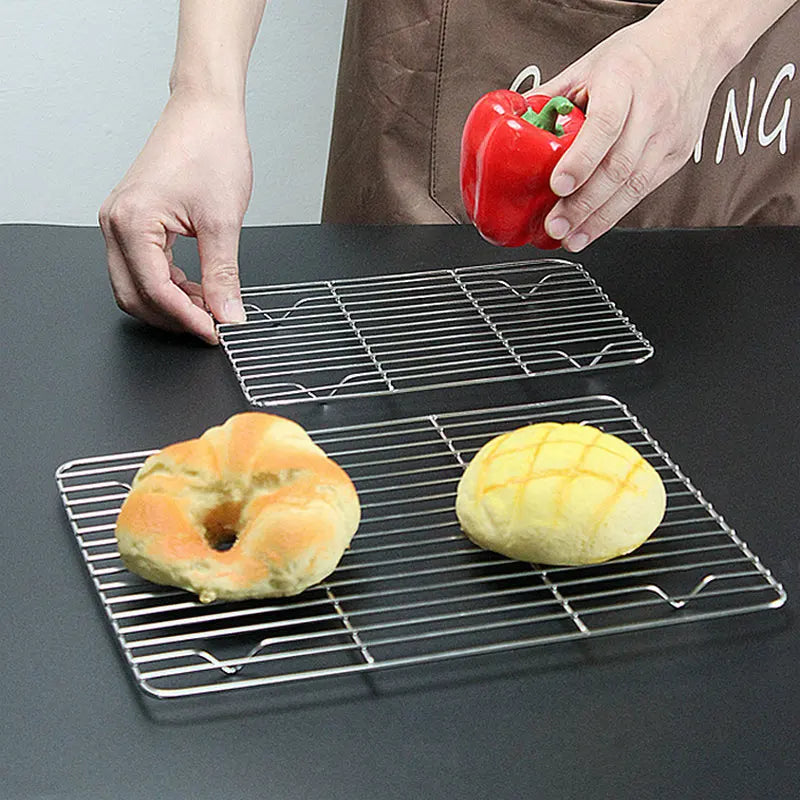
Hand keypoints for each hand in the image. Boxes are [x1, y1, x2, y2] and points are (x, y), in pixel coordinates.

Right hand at [99, 88, 252, 343]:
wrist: (206, 111)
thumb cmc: (210, 148)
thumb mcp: (223, 221)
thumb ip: (223, 276)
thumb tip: (228, 314)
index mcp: (132, 222)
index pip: (154, 291)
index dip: (186, 319)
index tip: (215, 332)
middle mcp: (115, 223)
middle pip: (135, 296)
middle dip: (173, 318)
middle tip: (212, 326)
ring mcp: (119, 222)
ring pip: (135, 286)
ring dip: (170, 304)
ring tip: (209, 307)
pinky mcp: (131, 221)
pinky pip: (141, 268)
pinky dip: (167, 285)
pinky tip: (196, 288)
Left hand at [535, 11, 732, 251]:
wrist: (693, 46)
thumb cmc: (635, 57)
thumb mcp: (588, 64)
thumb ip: (551, 95)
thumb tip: (513, 124)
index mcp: (623, 81)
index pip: (604, 124)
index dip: (581, 159)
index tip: (558, 185)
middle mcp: (651, 109)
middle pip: (618, 166)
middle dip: (584, 204)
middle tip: (555, 226)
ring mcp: (667, 135)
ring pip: (633, 186)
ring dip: (599, 219)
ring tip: (571, 238)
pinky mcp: (676, 155)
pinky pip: (643, 191)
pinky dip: (615, 214)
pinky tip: (593, 228)